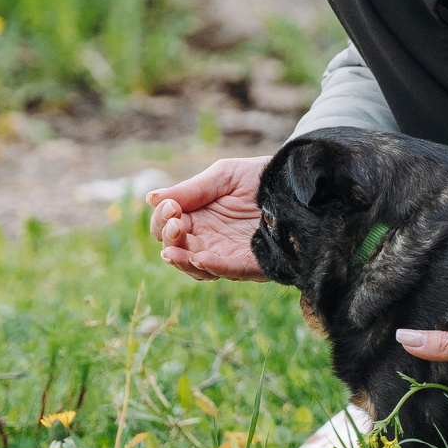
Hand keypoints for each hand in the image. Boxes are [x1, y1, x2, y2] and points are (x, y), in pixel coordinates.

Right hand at [147, 156, 270, 281]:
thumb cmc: (260, 176)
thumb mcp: (223, 176)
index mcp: (198, 218)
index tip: (170, 207)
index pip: (166, 228)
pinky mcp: (253, 264)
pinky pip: (230, 271)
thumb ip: (190, 190)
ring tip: (175, 251)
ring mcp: (229, 254)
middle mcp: (210, 240)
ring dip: (184, 261)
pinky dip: (214, 267)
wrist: (297, 181)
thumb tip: (151, 198)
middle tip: (175, 224)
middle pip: (177, 251)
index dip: (161, 221)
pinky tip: (201, 258)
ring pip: (197, 268)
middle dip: (170, 239)